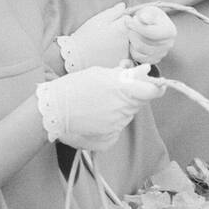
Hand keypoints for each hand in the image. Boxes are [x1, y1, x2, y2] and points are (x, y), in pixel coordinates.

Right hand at [37, 64, 162, 150]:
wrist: (53, 110)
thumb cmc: (74, 87)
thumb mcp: (99, 73)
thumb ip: (123, 74)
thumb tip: (142, 71)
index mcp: (123, 90)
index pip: (153, 91)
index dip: (156, 87)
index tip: (155, 85)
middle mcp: (124, 109)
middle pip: (139, 103)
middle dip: (131, 96)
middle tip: (114, 92)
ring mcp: (117, 125)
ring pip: (127, 115)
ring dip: (119, 108)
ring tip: (98, 104)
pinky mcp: (110, 137)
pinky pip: (117, 128)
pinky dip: (110, 122)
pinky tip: (95, 117)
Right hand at [58, 1, 131, 71]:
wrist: (77, 56)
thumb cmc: (87, 36)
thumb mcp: (98, 20)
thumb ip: (114, 12)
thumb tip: (124, 5)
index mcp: (123, 28)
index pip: (133, 19)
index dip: (125, 18)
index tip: (117, 21)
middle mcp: (128, 41)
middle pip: (135, 32)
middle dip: (127, 30)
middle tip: (112, 33)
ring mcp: (128, 53)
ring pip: (133, 44)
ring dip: (126, 42)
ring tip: (110, 43)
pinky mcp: (124, 63)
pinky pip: (129, 55)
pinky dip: (123, 52)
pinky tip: (111, 52)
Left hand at [125, 5, 176, 65]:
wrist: (153, 26)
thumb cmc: (150, 17)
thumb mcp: (150, 11)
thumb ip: (147, 14)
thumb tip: (144, 18)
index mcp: (170, 31)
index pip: (150, 32)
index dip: (136, 26)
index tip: (126, 19)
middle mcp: (169, 45)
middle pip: (143, 43)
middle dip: (132, 33)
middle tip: (128, 26)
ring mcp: (162, 54)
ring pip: (139, 51)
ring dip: (131, 41)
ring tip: (132, 32)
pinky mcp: (155, 60)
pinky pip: (138, 58)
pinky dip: (133, 50)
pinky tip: (133, 41)